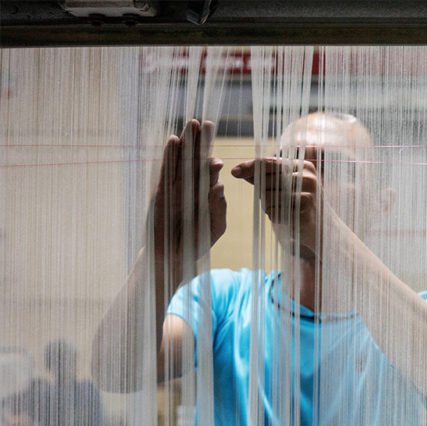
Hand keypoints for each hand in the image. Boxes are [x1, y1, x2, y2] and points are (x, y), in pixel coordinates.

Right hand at [149, 119, 226, 275]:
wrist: (172, 257)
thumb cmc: (196, 242)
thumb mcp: (215, 227)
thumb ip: (219, 208)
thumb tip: (220, 186)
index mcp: (205, 193)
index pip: (210, 173)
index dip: (213, 160)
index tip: (218, 157)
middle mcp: (191, 187)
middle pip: (197, 160)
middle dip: (201, 142)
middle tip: (207, 123)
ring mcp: (175, 187)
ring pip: (182, 160)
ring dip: (186, 143)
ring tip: (191, 124)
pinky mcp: (161, 191)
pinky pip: (166, 170)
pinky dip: (169, 156)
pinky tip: (173, 141)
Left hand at [231, 146, 324, 261]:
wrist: (322, 228)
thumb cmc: (299, 204)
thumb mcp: (284, 186)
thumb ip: (263, 176)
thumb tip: (237, 171)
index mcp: (303, 165)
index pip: (269, 162)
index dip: (249, 167)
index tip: (234, 172)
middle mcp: (307, 176)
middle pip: (266, 180)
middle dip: (262, 192)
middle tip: (275, 201)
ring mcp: (308, 193)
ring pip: (268, 196)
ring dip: (268, 206)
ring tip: (282, 209)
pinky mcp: (305, 210)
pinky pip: (275, 211)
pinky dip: (274, 216)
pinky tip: (285, 217)